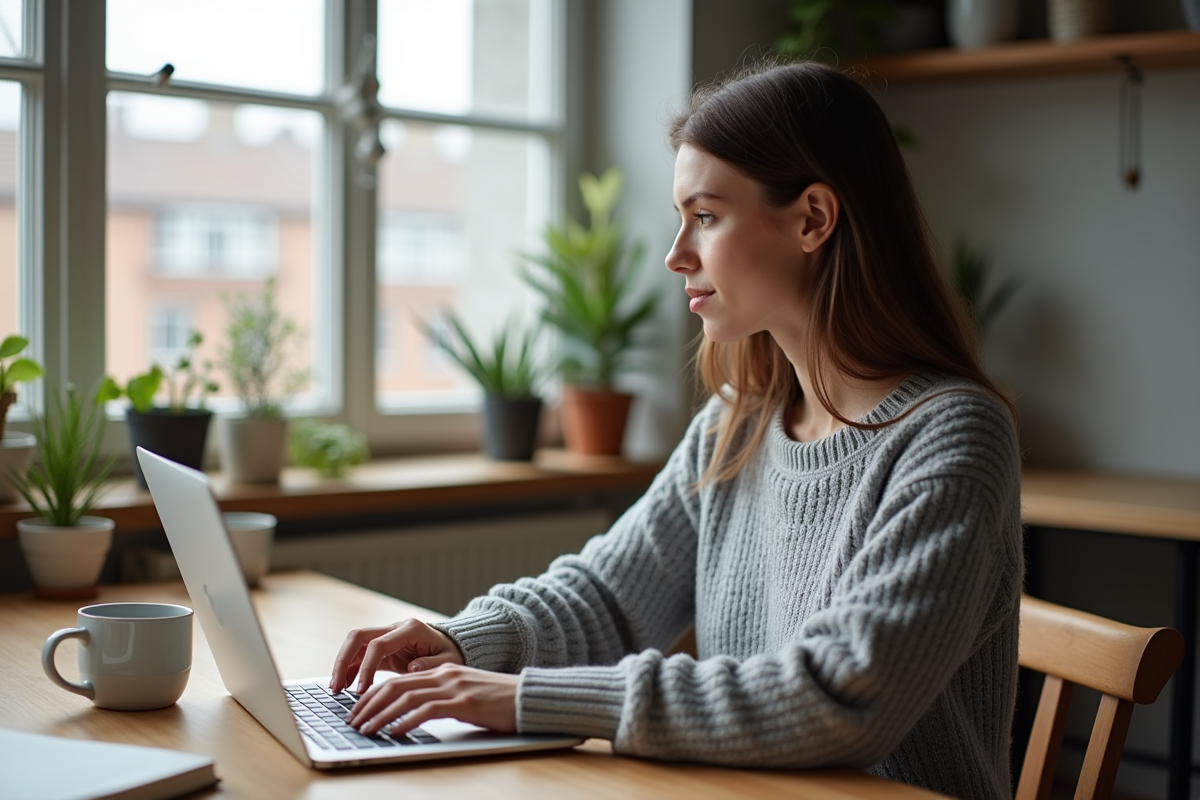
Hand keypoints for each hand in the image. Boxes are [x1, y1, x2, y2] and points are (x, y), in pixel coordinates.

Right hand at [330, 618, 464, 693]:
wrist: (451, 647)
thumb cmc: (451, 654)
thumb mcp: (450, 662)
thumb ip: (432, 665)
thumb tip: (412, 667)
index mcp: (411, 629)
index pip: (379, 644)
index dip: (367, 667)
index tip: (361, 690)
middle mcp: (395, 628)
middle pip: (358, 636)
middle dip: (343, 660)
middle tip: (336, 687)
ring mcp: (386, 635)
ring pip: (354, 644)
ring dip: (342, 665)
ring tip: (336, 689)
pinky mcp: (382, 647)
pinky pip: (360, 654)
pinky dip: (351, 669)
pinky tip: (345, 686)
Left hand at [346, 663, 518, 736]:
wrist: (528, 697)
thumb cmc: (497, 701)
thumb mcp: (462, 695)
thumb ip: (438, 699)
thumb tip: (410, 715)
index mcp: (441, 671)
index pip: (397, 680)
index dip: (372, 695)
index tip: (357, 711)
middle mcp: (443, 675)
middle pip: (395, 685)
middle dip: (368, 704)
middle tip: (352, 721)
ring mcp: (453, 687)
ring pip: (406, 696)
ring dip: (381, 714)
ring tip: (366, 729)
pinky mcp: (464, 702)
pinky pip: (428, 710)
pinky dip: (407, 720)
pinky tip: (395, 732)